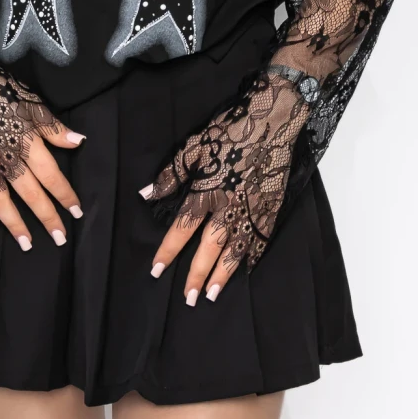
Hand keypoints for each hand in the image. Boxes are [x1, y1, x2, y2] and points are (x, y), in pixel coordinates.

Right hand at [0, 61, 87, 250]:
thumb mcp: (31, 103)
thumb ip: (54, 128)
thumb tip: (79, 142)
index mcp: (28, 144)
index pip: (53, 177)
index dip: (66, 195)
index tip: (77, 212)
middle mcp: (8, 161)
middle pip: (32, 196)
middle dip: (47, 218)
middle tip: (60, 240)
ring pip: (4, 204)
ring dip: (17, 226)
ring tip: (27, 245)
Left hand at [139, 71, 312, 302]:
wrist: (271, 120)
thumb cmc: (229, 131)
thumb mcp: (193, 147)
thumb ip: (170, 174)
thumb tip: (146, 194)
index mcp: (206, 190)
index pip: (182, 228)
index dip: (168, 250)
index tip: (157, 270)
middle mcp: (228, 205)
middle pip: (209, 247)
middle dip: (197, 274)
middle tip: (189, 298)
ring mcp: (252, 209)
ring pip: (235, 249)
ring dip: (223, 274)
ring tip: (213, 295)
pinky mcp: (271, 207)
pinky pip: (261, 238)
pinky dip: (253, 256)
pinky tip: (246, 270)